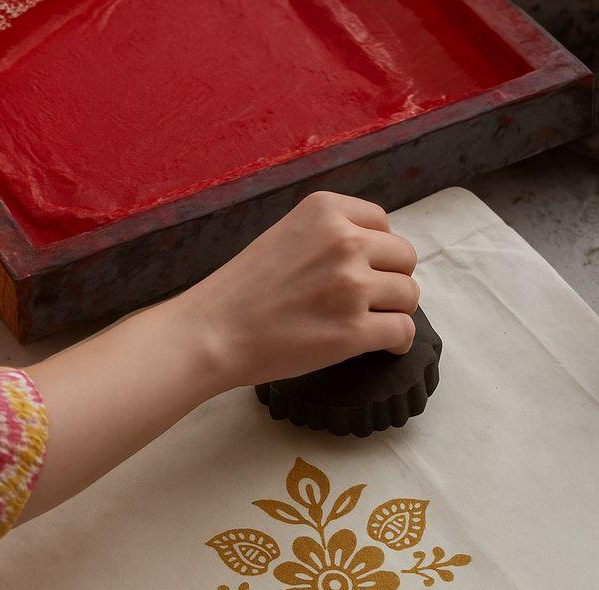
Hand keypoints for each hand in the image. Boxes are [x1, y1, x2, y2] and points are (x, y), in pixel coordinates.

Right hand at [176, 190, 418, 390]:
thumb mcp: (286, 235)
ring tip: (373, 324)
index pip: (383, 224)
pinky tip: (388, 345)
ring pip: (408, 295)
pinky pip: (402, 331)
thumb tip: (373, 255)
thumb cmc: (241, 292)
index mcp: (326, 210)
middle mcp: (344, 241)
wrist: (213, 332)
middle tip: (370, 302)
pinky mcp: (353, 331)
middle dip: (391, 280)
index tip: (363, 271)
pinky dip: (399, 341)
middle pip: (403, 258)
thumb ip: (327, 236)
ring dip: (396, 311)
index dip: (378, 252)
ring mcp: (351, 287)